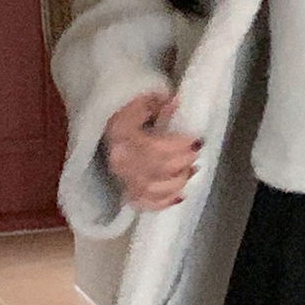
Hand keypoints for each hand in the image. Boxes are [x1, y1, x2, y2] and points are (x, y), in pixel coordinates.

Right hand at [104, 90, 201, 211]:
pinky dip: (165, 202)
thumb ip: (158, 103)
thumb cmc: (127, 114)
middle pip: (157, 169)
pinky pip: (146, 203)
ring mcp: (122, 178)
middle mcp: (121, 160)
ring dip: (178, 182)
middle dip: (182, 162)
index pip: (153, 146)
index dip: (179, 146)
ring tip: (191, 170)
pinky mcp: (127, 191)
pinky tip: (180, 195)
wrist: (106, 130)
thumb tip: (176, 102)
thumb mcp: (141, 102)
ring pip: (153, 189)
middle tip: (195, 153)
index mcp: (122, 135)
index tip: (197, 140)